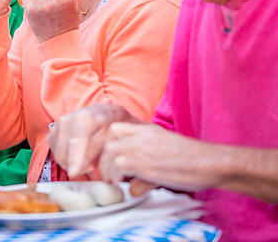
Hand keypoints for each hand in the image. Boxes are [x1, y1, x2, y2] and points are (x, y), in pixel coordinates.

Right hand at [48, 103, 132, 176]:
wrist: (105, 115)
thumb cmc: (111, 127)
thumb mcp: (111, 139)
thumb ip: (97, 152)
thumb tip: (84, 168)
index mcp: (84, 118)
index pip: (75, 141)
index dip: (74, 159)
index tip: (74, 173)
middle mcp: (67, 120)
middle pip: (63, 153)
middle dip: (76, 167)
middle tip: (92, 168)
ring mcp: (57, 125)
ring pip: (58, 155)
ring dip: (71, 164)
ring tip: (87, 162)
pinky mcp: (52, 132)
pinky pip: (55, 153)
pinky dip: (66, 158)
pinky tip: (78, 156)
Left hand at [99, 122, 216, 191]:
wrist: (212, 163)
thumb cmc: (195, 162)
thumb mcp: (166, 159)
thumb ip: (145, 174)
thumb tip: (133, 189)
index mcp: (148, 130)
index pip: (116, 128)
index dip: (109, 143)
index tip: (110, 159)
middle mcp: (143, 135)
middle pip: (109, 138)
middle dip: (104, 156)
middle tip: (108, 172)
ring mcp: (142, 147)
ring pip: (110, 151)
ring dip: (108, 168)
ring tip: (113, 181)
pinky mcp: (144, 163)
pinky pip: (118, 166)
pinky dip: (116, 176)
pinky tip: (123, 186)